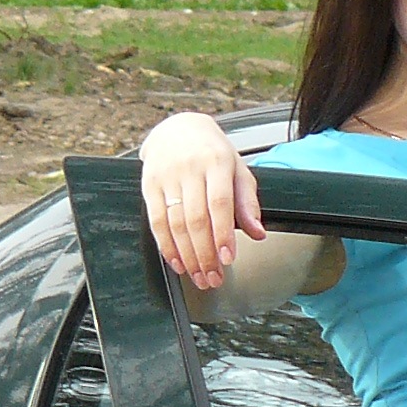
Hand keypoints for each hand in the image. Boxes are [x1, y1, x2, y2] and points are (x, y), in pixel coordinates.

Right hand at [139, 112, 265, 288]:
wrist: (178, 129)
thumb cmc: (214, 154)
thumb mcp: (238, 171)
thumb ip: (248, 203)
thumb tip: (258, 233)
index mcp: (216, 163)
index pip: (220, 204)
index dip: (223, 234)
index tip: (228, 258)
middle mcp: (189, 169)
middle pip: (196, 219)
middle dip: (205, 254)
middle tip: (214, 278)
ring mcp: (166, 176)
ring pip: (175, 223)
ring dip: (187, 256)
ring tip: (199, 276)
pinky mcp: (149, 185)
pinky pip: (156, 221)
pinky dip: (166, 246)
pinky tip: (178, 262)